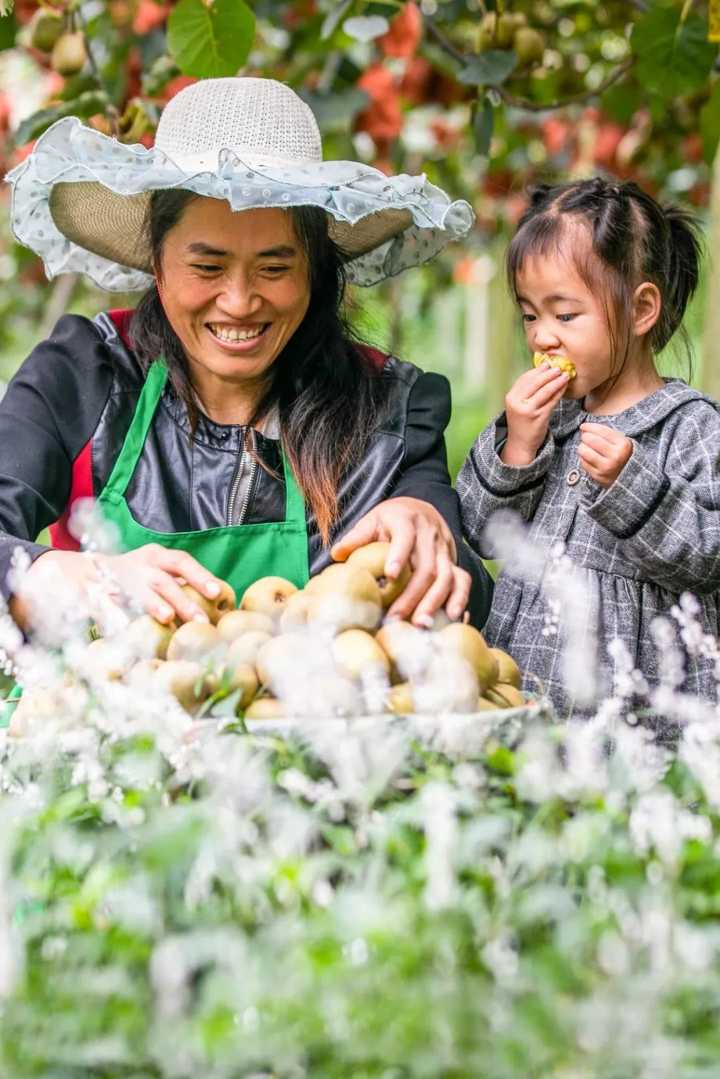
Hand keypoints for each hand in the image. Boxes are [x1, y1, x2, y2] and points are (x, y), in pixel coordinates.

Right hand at [11, 545, 226, 630]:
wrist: (74, 570)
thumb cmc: (128, 577)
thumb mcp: (152, 571)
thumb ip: (177, 584)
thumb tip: (216, 603)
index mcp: (154, 556)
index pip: (181, 561)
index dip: (199, 576)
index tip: (216, 593)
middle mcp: (135, 564)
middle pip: (162, 580)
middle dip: (181, 600)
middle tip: (199, 620)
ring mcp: (112, 577)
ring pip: (135, 589)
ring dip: (151, 603)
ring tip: (166, 618)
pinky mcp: (91, 593)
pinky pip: (104, 604)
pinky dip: (113, 616)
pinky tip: (124, 629)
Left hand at [330, 496, 469, 626]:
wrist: (421, 509)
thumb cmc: (391, 520)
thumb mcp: (373, 520)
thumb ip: (357, 537)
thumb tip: (337, 554)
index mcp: (406, 521)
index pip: (405, 537)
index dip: (399, 555)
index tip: (390, 575)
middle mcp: (429, 535)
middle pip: (426, 567)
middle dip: (412, 595)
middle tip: (395, 617)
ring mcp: (444, 549)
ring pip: (446, 577)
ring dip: (434, 602)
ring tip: (420, 624)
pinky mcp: (453, 561)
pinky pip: (462, 581)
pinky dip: (460, 599)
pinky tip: (451, 618)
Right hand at [501, 362, 569, 465]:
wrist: (520, 444)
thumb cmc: (521, 423)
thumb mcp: (518, 405)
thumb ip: (526, 391)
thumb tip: (541, 372)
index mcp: (510, 397)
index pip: (524, 378)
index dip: (537, 370)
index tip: (547, 364)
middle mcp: (517, 402)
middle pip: (535, 382)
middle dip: (548, 373)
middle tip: (558, 367)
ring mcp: (528, 410)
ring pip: (545, 390)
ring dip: (556, 381)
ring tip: (564, 374)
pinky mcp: (539, 417)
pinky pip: (552, 401)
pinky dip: (559, 392)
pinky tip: (564, 387)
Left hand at [578, 423, 632, 486]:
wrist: (631, 478)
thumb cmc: (622, 455)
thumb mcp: (621, 441)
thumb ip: (606, 432)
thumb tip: (584, 427)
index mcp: (623, 445)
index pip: (600, 430)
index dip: (589, 426)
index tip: (583, 426)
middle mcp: (616, 456)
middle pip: (589, 439)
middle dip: (585, 436)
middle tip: (586, 438)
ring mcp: (607, 467)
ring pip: (583, 451)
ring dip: (583, 447)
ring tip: (587, 448)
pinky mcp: (598, 476)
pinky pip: (583, 463)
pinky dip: (584, 459)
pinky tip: (590, 459)